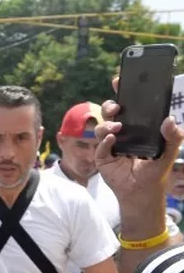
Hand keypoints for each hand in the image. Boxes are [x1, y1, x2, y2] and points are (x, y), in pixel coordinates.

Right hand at [96, 77, 183, 207]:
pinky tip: (112, 141)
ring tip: (116, 128)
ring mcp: (110, 144)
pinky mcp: (102, 157)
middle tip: (117, 107)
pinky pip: (99, 146)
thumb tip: (169, 120)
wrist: (142, 192)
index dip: (122, 92)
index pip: (129, 107)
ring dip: (106, 124)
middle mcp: (121, 133)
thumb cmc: (154, 171)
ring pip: (101, 127)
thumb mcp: (169, 152)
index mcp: (136, 128)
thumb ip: (173, 136)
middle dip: (110, 106)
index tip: (119, 80)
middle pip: (110, 113)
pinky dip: (104, 142)